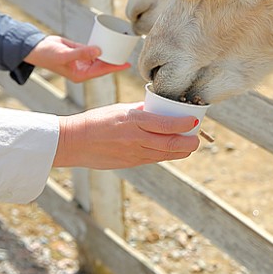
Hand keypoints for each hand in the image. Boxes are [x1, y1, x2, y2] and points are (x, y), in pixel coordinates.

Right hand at [25, 35, 128, 82]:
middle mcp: (83, 69)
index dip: (115, 67)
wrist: (36, 48)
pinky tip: (111, 42)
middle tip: (129, 52)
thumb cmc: (48, 55)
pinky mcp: (80, 52)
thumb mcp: (65, 54)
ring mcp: (82, 60)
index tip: (127, 64)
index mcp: (81, 74)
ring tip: (124, 47)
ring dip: (110, 53)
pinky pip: (94, 49)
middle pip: (103, 65)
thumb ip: (82, 53)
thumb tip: (99, 50)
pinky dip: (101, 46)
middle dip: (115, 60)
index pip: (102, 71)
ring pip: (100, 57)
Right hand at [53, 102, 199, 168]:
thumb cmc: (97, 120)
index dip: (184, 125)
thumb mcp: (121, 110)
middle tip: (198, 139)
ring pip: (165, 155)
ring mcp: (133, 154)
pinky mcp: (130, 164)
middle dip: (189, 143)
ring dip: (180, 151)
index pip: (166, 125)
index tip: (195, 121)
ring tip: (189, 145)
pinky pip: (153, 159)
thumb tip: (160, 110)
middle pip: (171, 144)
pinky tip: (171, 150)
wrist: (74, 142)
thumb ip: (142, 111)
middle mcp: (136, 139)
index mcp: (134, 121)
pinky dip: (165, 155)